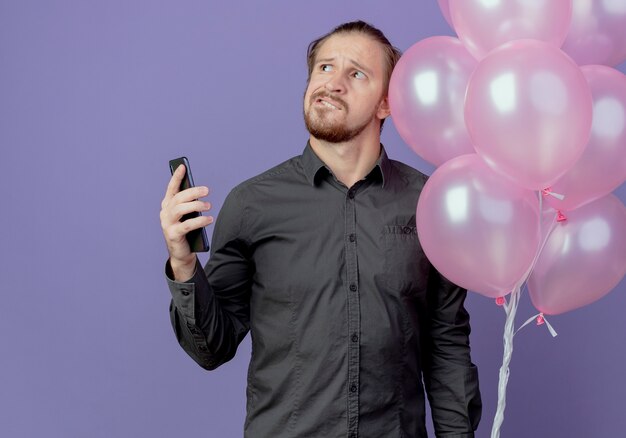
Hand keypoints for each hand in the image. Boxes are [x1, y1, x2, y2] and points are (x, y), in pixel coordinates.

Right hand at [160, 164, 213, 279]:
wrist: (181, 253)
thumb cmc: (186, 231)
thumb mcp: (188, 215)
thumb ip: (190, 204)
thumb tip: (200, 193)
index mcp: (167, 205)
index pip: (171, 188)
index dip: (176, 177)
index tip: (183, 166)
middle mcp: (165, 213)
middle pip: (178, 198)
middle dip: (193, 192)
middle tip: (206, 190)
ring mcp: (167, 224)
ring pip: (180, 209)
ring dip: (196, 205)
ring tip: (209, 206)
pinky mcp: (173, 234)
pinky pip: (187, 225)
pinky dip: (199, 221)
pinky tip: (209, 219)